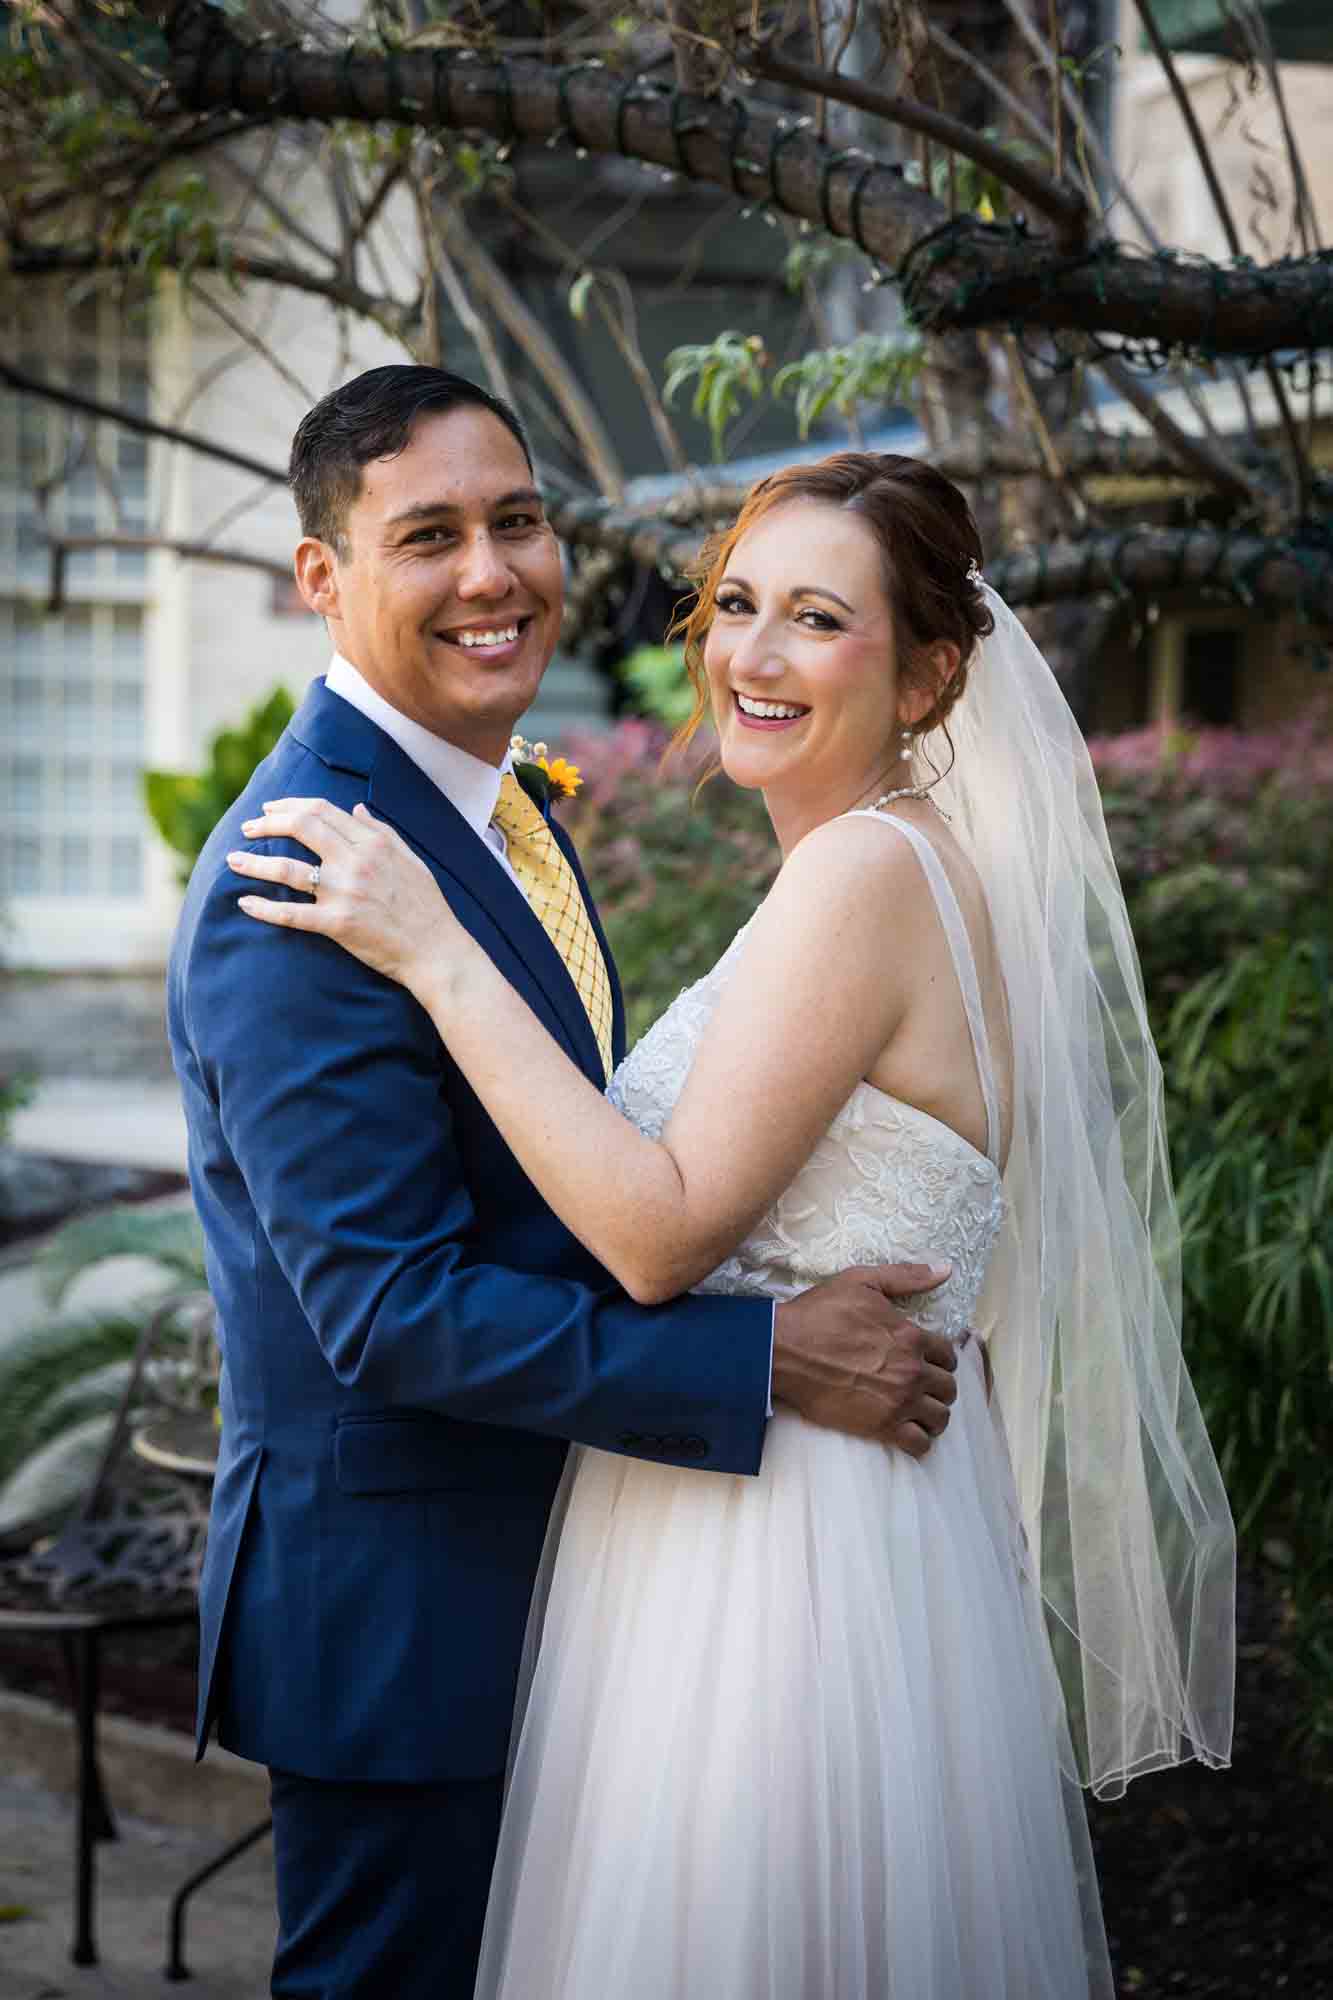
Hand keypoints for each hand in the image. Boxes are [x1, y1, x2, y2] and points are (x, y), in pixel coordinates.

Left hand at [228, 797, 456, 993]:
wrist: (437, 951)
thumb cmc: (427, 907)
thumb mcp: (411, 859)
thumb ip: (381, 831)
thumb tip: (355, 809)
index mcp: (374, 843)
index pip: (323, 811)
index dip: (290, 806)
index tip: (270, 810)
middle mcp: (357, 862)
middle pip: (301, 828)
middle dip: (268, 824)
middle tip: (248, 829)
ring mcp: (345, 893)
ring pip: (288, 870)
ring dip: (254, 862)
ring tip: (233, 860)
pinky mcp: (338, 925)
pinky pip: (292, 914)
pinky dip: (264, 908)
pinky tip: (244, 903)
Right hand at [772, 1262, 957, 1458]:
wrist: (784, 1350)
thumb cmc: (819, 1313)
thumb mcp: (862, 1281)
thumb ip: (907, 1276)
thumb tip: (946, 1268)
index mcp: (911, 1337)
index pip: (948, 1354)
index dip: (940, 1357)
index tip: (927, 1361)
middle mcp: (912, 1371)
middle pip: (948, 1388)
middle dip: (938, 1386)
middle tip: (922, 1387)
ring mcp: (899, 1401)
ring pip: (940, 1417)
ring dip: (933, 1414)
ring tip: (919, 1412)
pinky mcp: (881, 1427)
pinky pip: (919, 1444)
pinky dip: (920, 1441)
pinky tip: (908, 1432)